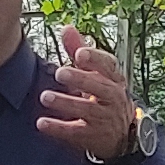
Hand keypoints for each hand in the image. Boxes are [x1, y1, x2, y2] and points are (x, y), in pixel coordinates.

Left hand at [33, 27, 140, 162]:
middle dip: (80, 79)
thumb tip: (66, 28)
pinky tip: (42, 123)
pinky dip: (58, 128)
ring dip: (66, 103)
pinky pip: (75, 132)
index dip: (95, 58)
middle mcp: (112, 97)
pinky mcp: (93, 136)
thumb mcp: (97, 74)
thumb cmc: (103, 97)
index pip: (108, 65)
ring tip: (45, 97)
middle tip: (60, 73)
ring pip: (87, 109)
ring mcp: (104, 118)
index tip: (80, 53)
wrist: (122, 135)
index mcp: (113, 78)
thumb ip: (80, 50)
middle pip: (100, 87)